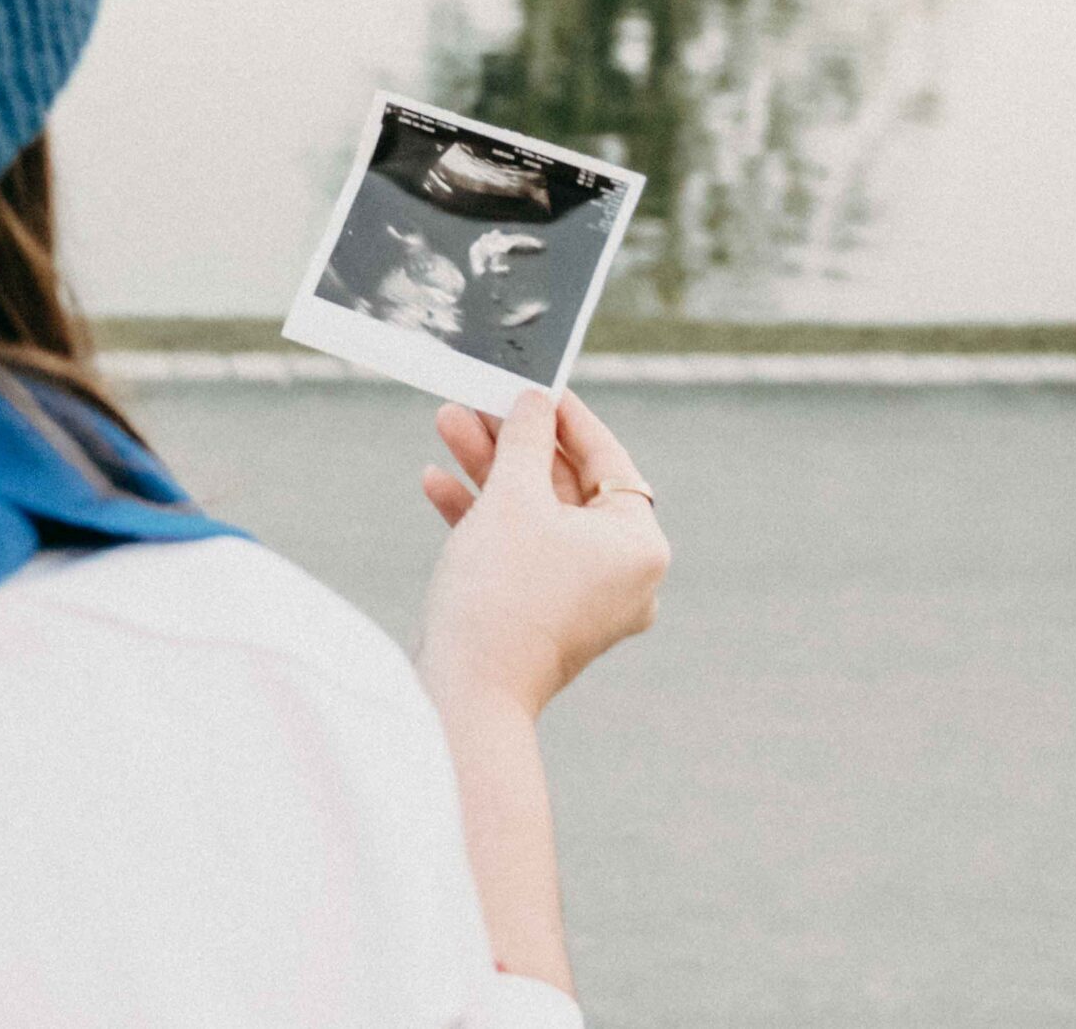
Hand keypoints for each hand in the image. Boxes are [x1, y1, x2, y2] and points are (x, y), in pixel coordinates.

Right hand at [415, 389, 668, 718]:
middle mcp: (622, 575)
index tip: (533, 383)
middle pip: (565, 485)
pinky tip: (436, 484)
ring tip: (446, 426)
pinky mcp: (541, 615)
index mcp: (639, 546)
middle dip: (512, 441)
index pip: (607, 458)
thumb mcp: (512, 498)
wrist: (466, 692)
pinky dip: (483, 519)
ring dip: (489, 471)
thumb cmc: (501, 593)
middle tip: (475, 402)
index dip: (566, 415)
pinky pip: (519, 552)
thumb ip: (525, 438)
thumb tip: (533, 401)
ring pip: (536, 516)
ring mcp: (582, 600)